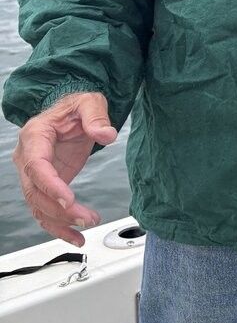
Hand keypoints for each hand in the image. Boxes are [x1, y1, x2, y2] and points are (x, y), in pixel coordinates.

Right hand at [12, 91, 116, 246]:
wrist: (71, 112)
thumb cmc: (77, 105)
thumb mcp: (89, 102)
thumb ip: (96, 116)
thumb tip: (107, 134)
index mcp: (35, 136)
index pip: (37, 166)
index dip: (51, 186)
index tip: (69, 200)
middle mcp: (28, 157)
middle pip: (35, 192)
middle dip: (60, 210)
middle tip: (86, 218)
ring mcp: (34, 173)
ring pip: (38, 206)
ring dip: (61, 222)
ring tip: (87, 226)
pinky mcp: (46, 185)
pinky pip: (45, 210)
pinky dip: (58, 226)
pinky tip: (76, 237)